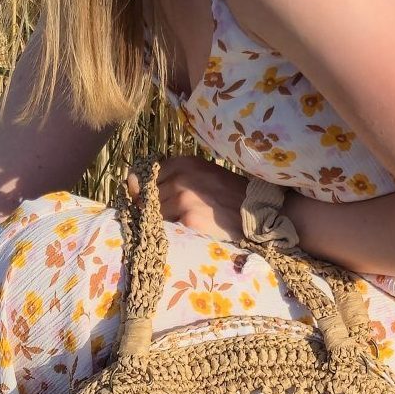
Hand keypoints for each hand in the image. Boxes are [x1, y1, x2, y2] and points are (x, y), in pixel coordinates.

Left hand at [123, 155, 249, 241]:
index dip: (144, 188)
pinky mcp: (187, 220)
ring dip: (160, 219)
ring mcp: (183, 200)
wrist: (255, 211)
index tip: (147, 197)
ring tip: (177, 222)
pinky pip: (166, 226)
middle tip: (167, 214)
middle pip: (148, 196)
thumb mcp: (204, 173)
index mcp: (184, 164)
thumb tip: (138, 184)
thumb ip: (176, 175)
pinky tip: (182, 230)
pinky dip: (170, 229)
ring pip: (154, 212)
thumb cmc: (230, 192)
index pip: (148, 175)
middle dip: (150, 206)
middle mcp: (181, 179)